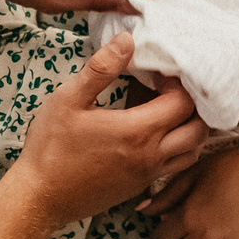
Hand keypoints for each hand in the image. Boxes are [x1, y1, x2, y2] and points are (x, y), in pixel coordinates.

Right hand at [15, 34, 205, 223]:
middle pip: (198, 128)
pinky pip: (176, 167)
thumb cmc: (50, 148)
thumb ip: (100, 69)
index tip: (159, 75)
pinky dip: (180, 149)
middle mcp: (151, 156)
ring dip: (191, 129)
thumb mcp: (68, 100)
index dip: (178, 83)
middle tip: (170, 91)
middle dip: (193, 105)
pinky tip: (158, 137)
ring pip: (193, 151)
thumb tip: (127, 40)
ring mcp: (148, 175)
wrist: (40, 198)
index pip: (184, 103)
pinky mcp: (140, 187)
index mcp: (137, 132)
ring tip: (169, 111)